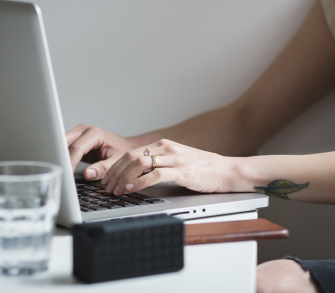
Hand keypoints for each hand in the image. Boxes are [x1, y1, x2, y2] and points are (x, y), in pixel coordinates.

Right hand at [66, 124, 136, 179]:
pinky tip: (62, 166)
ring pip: (62, 143)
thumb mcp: (116, 161)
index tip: (68, 173)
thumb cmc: (122, 151)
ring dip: (60, 156)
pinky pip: (64, 147)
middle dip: (61, 157)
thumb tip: (88, 174)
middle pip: (65, 142)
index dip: (71, 161)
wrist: (124, 146)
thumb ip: (103, 168)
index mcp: (95, 133)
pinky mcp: (75, 140)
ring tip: (59, 170)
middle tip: (60, 172)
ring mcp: (78, 134)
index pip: (77, 147)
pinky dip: (62, 156)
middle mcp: (84, 130)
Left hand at [101, 139, 237, 195]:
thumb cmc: (203, 169)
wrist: (227, 171)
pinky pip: (155, 175)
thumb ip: (159, 164)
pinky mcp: (182, 172)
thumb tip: (137, 175)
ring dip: (123, 177)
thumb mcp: (177, 162)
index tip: (107, 178)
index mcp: (164, 145)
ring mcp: (175, 159)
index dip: (116, 166)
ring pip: (140, 163)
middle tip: (107, 186)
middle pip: (132, 157)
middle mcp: (167, 148)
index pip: (132, 153)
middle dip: (115, 172)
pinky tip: (131, 189)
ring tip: (116, 190)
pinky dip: (139, 182)